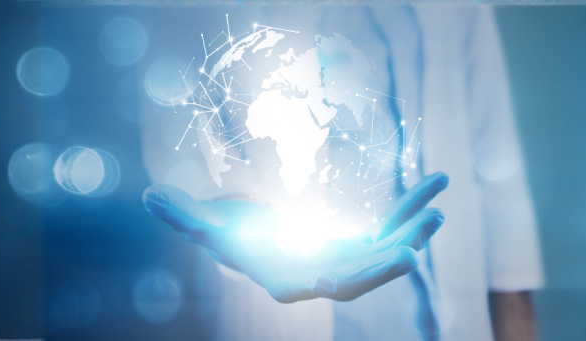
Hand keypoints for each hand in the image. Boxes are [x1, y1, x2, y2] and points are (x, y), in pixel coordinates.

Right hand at [142, 172, 448, 302]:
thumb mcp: (209, 226)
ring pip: (387, 249)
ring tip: (438, 207)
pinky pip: (393, 226)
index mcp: (291, 279)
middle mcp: (327, 277)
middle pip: (361, 276)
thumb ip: (184, 215)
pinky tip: (435, 189)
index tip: (342, 277)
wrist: (266, 243)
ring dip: (412, 230)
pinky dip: (413, 209)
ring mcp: (351, 261)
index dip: (332, 279)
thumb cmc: (236, 237)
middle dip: (385, 264)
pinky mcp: (365, 243)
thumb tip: (148, 196)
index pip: (312, 285)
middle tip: (412, 253)